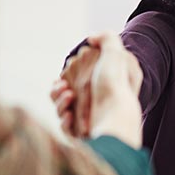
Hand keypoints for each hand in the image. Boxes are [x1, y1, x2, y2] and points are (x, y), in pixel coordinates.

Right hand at [52, 33, 142, 147]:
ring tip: (68, 96)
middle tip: (63, 87)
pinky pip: (66, 127)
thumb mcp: (116, 53)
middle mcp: (97, 104)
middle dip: (58, 89)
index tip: (66, 72)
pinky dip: (64, 120)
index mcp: (105, 87)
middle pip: (66, 94)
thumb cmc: (115, 86)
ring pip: (62, 110)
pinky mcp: (83, 136)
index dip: (68, 75)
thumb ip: (106, 38)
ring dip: (59, 102)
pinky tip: (69, 115)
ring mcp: (89, 121)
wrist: (115, 118)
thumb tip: (92, 38)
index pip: (79, 79)